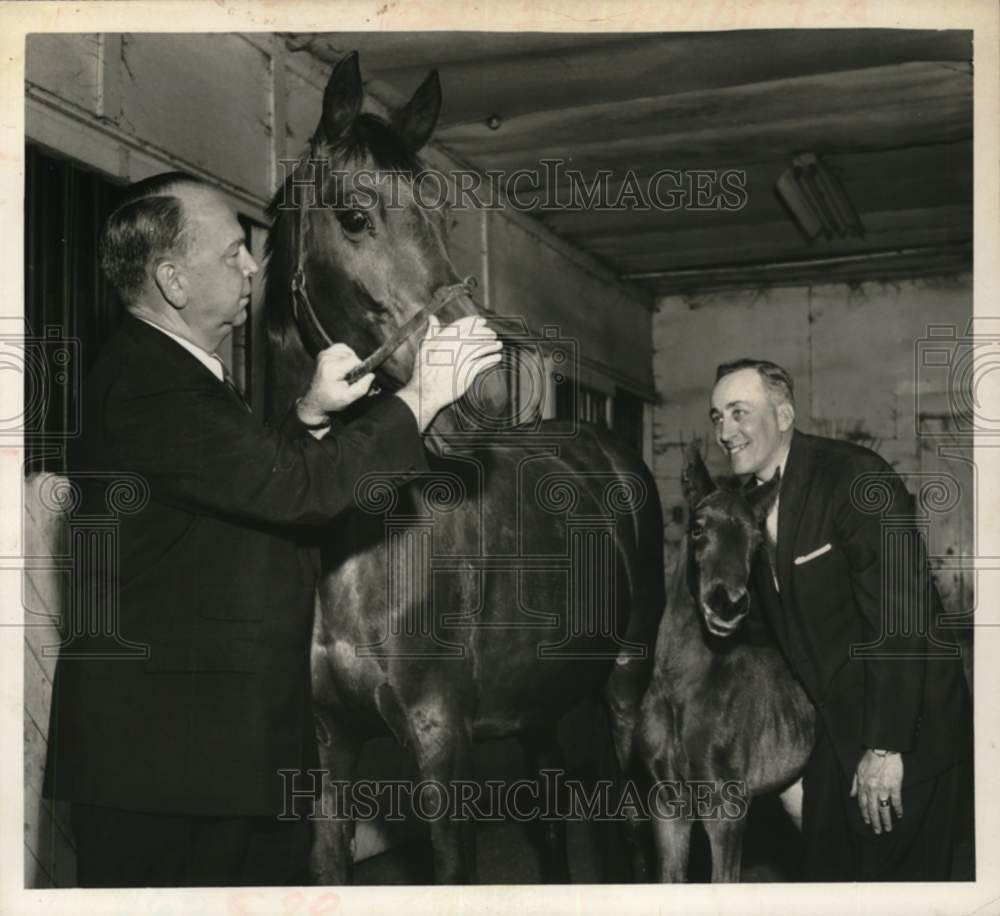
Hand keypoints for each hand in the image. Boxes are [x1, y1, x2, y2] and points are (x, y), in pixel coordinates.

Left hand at [298, 343, 374, 422]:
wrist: (315, 402)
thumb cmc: (330, 401)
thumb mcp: (348, 398)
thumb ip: (362, 387)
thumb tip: (371, 375)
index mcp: (331, 368)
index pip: (354, 359)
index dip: (360, 368)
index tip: (357, 378)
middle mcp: (326, 358)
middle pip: (350, 354)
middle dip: (354, 365)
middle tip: (350, 378)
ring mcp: (323, 355)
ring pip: (346, 349)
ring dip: (349, 359)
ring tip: (346, 372)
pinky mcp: (323, 354)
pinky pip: (339, 348)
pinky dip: (344, 354)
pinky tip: (343, 365)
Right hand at [395, 314, 502, 430]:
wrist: (426, 392)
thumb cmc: (423, 371)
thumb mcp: (424, 348)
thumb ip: (431, 331)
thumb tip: (432, 317)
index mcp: (443, 339)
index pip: (463, 325)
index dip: (474, 321)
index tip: (482, 321)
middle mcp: (454, 348)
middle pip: (475, 335)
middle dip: (486, 333)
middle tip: (492, 334)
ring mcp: (462, 360)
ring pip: (481, 348)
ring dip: (492, 345)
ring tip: (498, 345)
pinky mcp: (468, 373)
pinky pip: (483, 363)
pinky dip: (492, 360)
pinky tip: (496, 358)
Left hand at [850, 749, 903, 833]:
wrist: (882, 749)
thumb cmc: (869, 758)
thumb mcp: (858, 769)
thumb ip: (855, 783)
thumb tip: (852, 795)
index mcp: (862, 785)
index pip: (862, 803)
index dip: (864, 814)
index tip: (867, 822)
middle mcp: (871, 789)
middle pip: (872, 809)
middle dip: (875, 822)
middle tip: (878, 831)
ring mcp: (883, 788)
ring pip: (883, 808)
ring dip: (886, 820)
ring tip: (888, 828)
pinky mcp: (894, 786)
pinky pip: (896, 801)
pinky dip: (898, 809)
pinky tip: (900, 815)